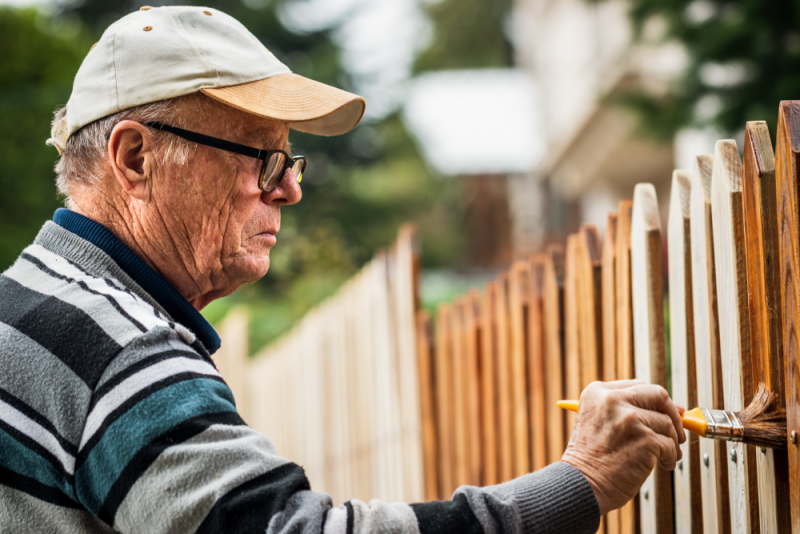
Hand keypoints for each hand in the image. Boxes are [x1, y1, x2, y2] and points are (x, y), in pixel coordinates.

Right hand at [560, 380, 684, 514]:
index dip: (654, 401)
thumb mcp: (596, 422)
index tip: (665, 412)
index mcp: (598, 392)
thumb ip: (624, 410)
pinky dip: (671, 457)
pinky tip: (663, 464)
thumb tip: (671, 409)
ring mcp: (630, 418)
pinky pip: (670, 445)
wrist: (581, 484)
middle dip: (672, 413)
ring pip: (667, 423)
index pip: (638, 386)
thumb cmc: (589, 459)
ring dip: (671, 442)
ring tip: (665, 455)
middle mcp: (613, 400)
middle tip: (675, 431)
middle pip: (657, 394)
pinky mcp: (646, 439)